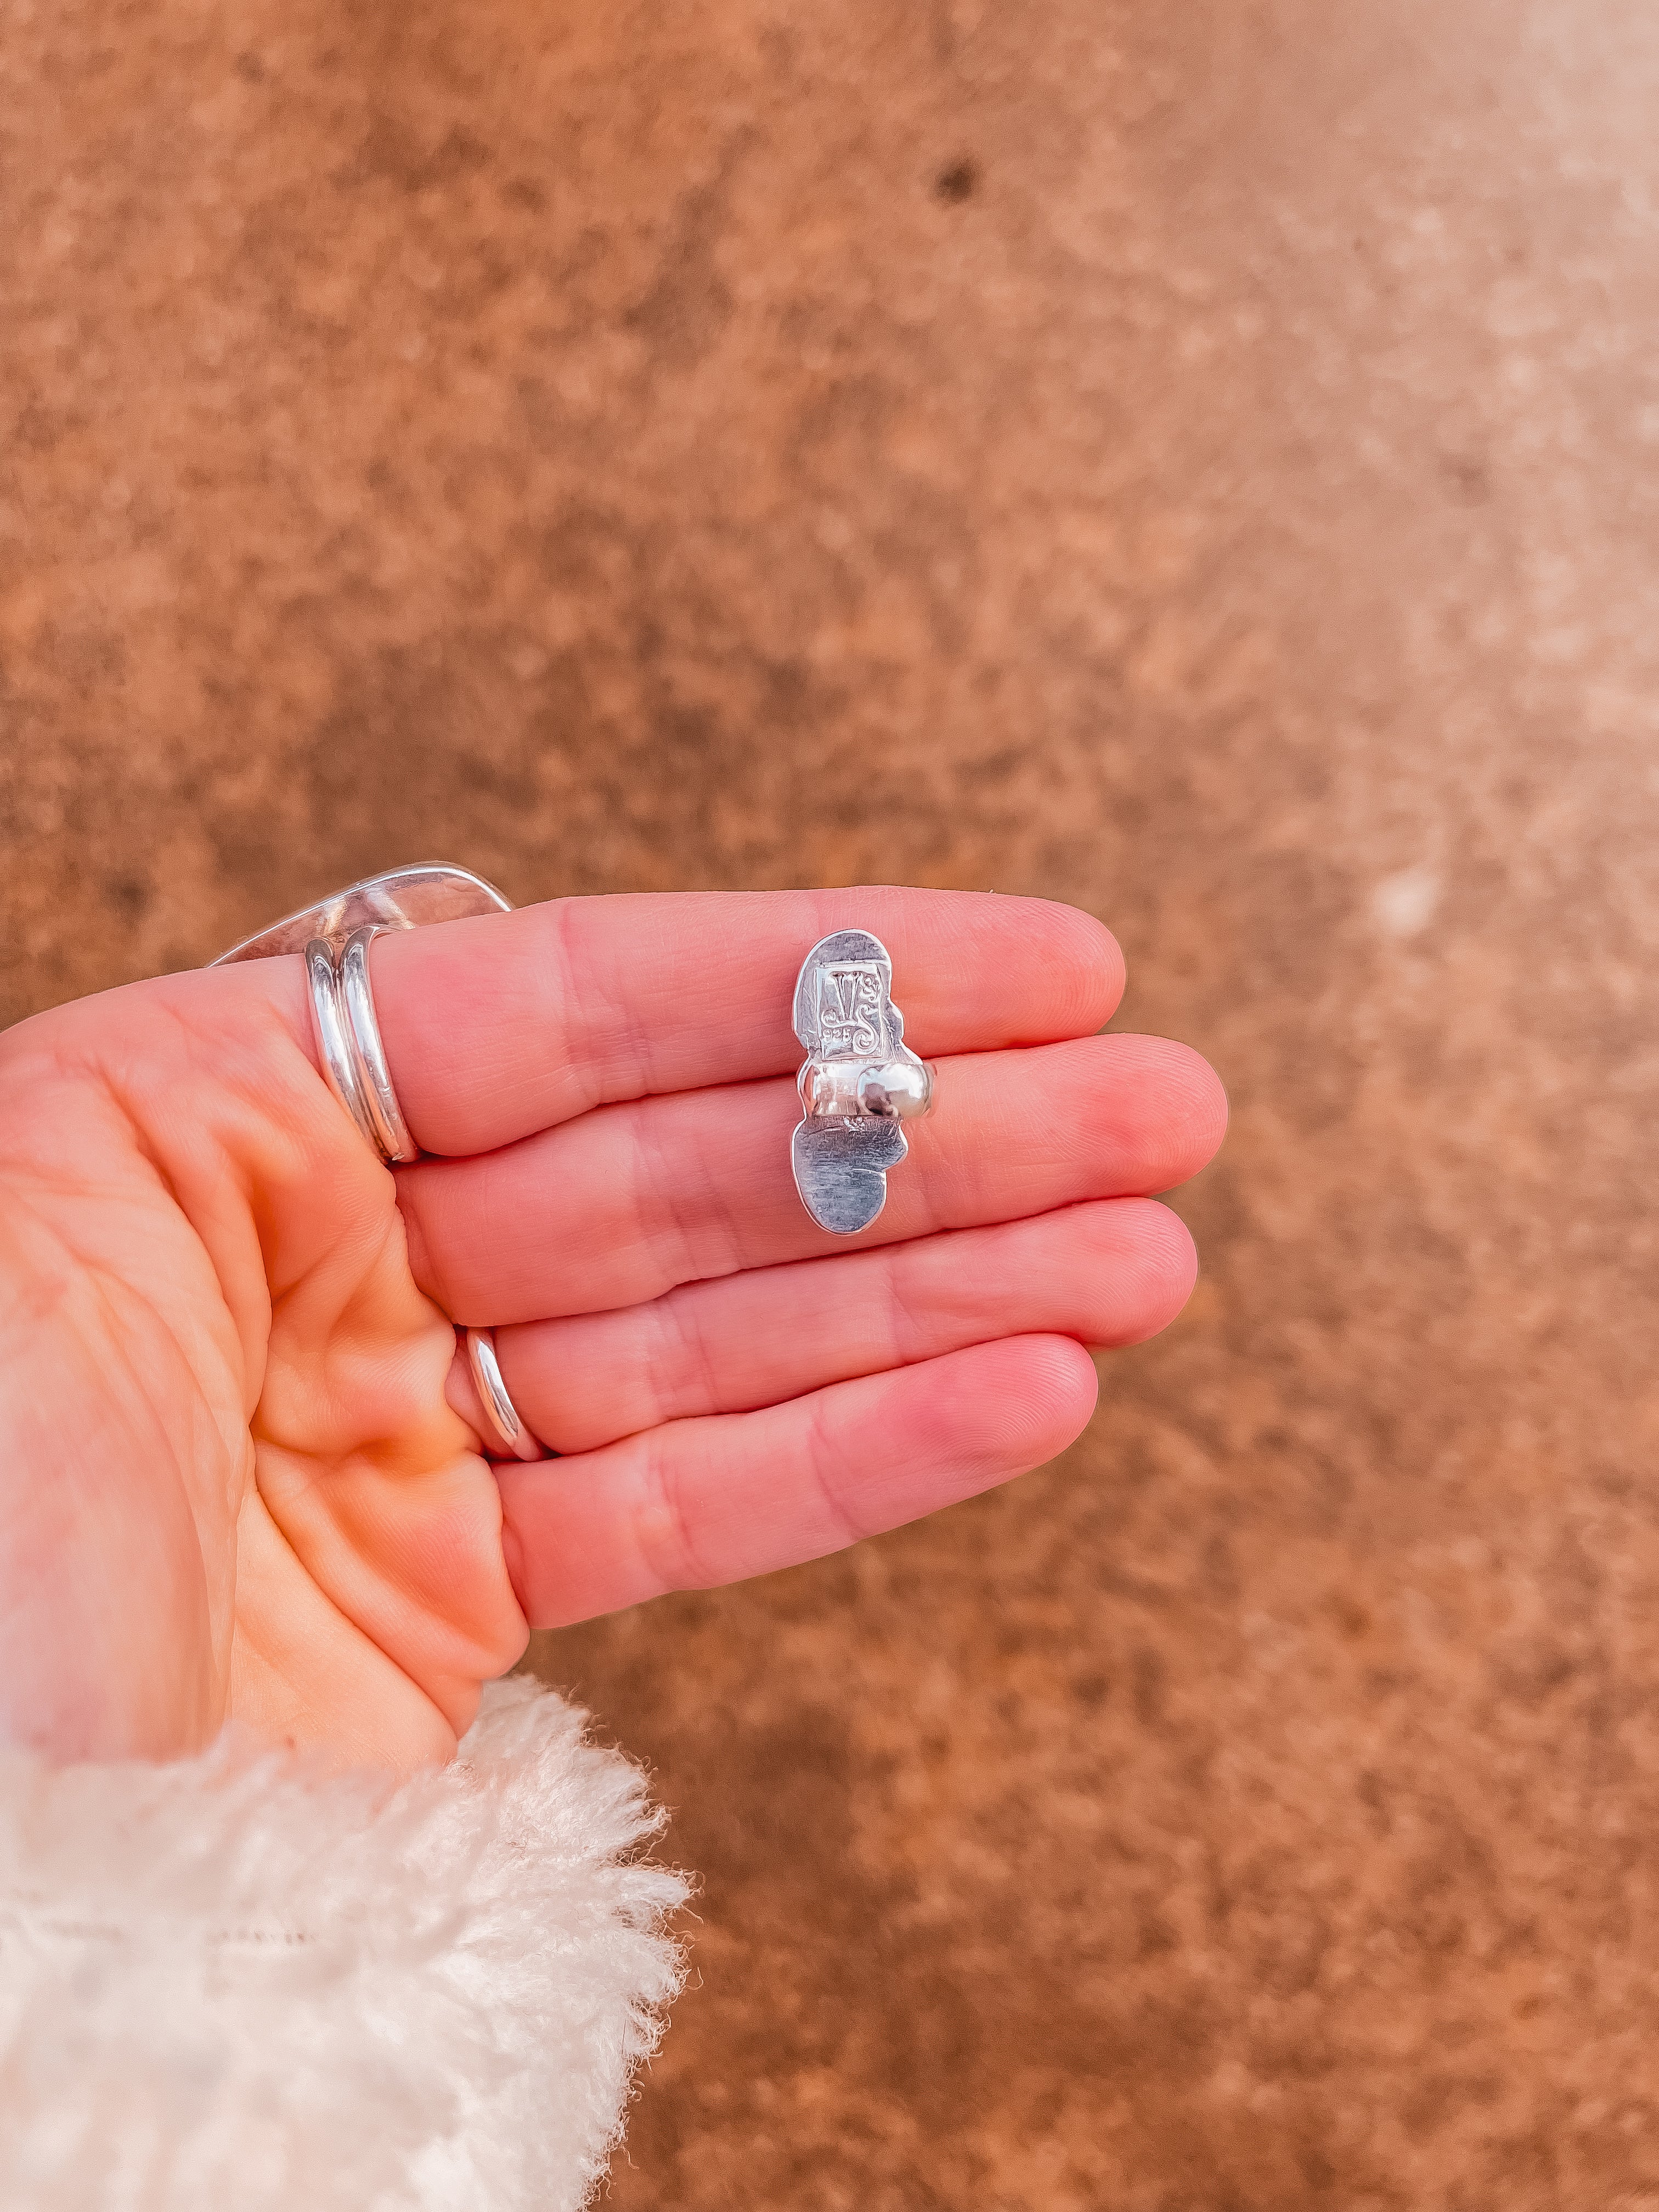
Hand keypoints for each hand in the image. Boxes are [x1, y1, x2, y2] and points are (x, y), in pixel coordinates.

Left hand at [0, 890, 1224, 1768]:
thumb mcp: (40, 1198)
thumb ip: (264, 1077)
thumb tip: (482, 967)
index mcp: (212, 1123)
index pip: (584, 1012)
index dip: (828, 978)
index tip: (1041, 964)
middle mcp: (320, 1266)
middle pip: (695, 1175)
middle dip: (944, 1138)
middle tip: (1164, 1106)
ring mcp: (391, 1444)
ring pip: (726, 1343)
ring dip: (955, 1296)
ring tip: (1149, 1252)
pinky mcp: (438, 1618)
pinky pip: (688, 1513)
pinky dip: (865, 1460)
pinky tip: (1028, 1394)